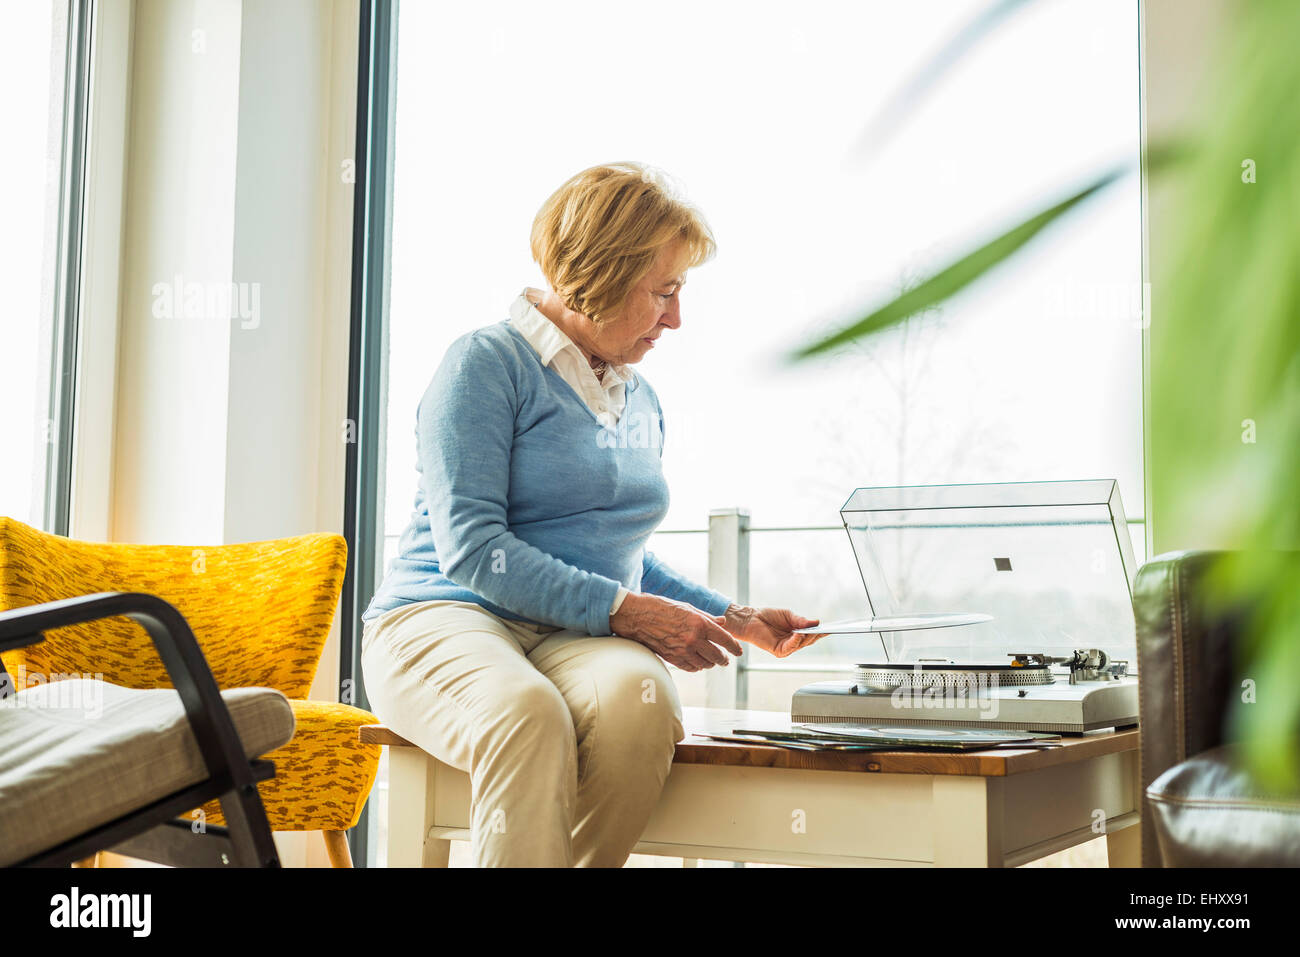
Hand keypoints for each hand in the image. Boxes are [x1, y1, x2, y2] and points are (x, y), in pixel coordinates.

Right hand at [610, 593, 743, 671]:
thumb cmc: (662, 607)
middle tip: (726, 659)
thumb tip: (723, 623)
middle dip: (724, 659)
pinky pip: (691, 668)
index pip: (725, 640)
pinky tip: (697, 662)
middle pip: (717, 656)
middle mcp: (693, 639)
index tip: (738, 651)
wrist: (637, 616)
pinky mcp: (672, 659)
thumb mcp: (688, 607)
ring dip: (710, 663)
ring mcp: (682, 650)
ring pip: (705, 664)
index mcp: (700, 623)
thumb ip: (708, 618)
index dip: (734, 647)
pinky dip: (697, 667)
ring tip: (711, 660)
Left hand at [722, 604, 824, 657]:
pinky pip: (790, 647)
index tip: (833, 628)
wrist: (751, 618)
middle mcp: (793, 642)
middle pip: (809, 641)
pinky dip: (795, 640)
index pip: (812, 634)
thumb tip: (816, 622)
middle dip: (816, 634)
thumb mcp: (788, 615)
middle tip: (823, 628)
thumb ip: (801, 620)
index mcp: (797, 633)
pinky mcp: (779, 651)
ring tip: (810, 629)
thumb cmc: (768, 616)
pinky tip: (798, 633)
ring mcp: (787, 648)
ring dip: (806, 637)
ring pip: (802, 644)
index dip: (822, 632)